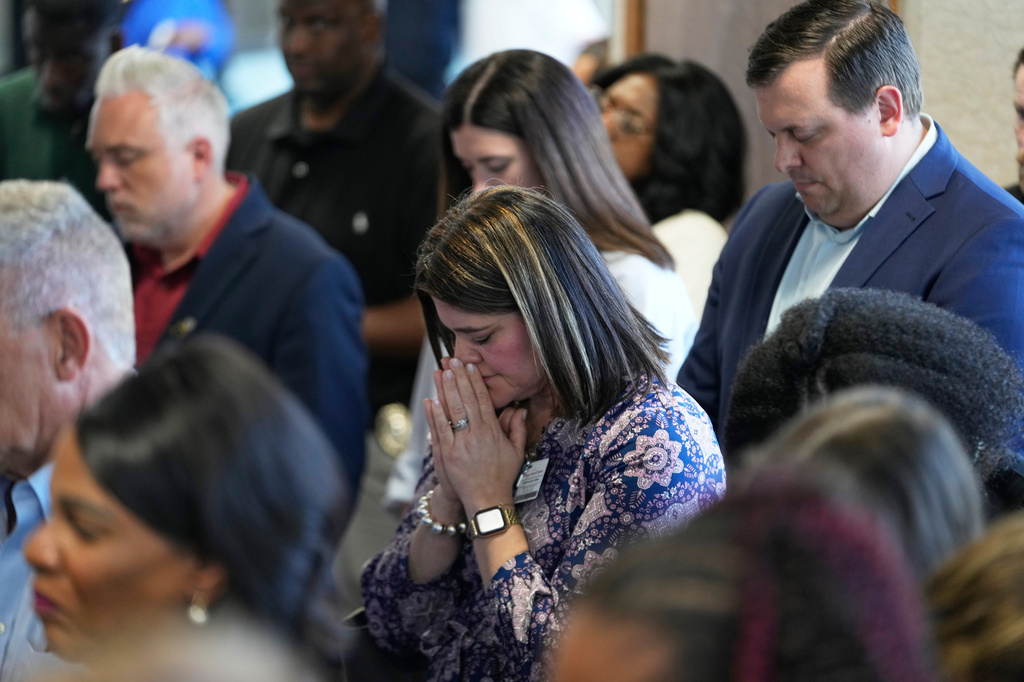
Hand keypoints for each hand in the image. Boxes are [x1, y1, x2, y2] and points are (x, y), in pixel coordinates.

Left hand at [425, 357, 527, 514]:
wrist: (487, 500)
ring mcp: (462, 444)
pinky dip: (435, 415)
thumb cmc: (502, 476)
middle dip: (458, 378)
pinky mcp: (449, 454)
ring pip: (452, 411)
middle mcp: (477, 435)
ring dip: (446, 390)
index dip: (475, 382)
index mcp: (493, 432)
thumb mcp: (517, 452)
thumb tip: (519, 410)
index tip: (471, 366)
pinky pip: (441, 430)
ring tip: (441, 372)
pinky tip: (431, 400)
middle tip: (452, 360)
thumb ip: (518, 429)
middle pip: (466, 400)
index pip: (483, 400)